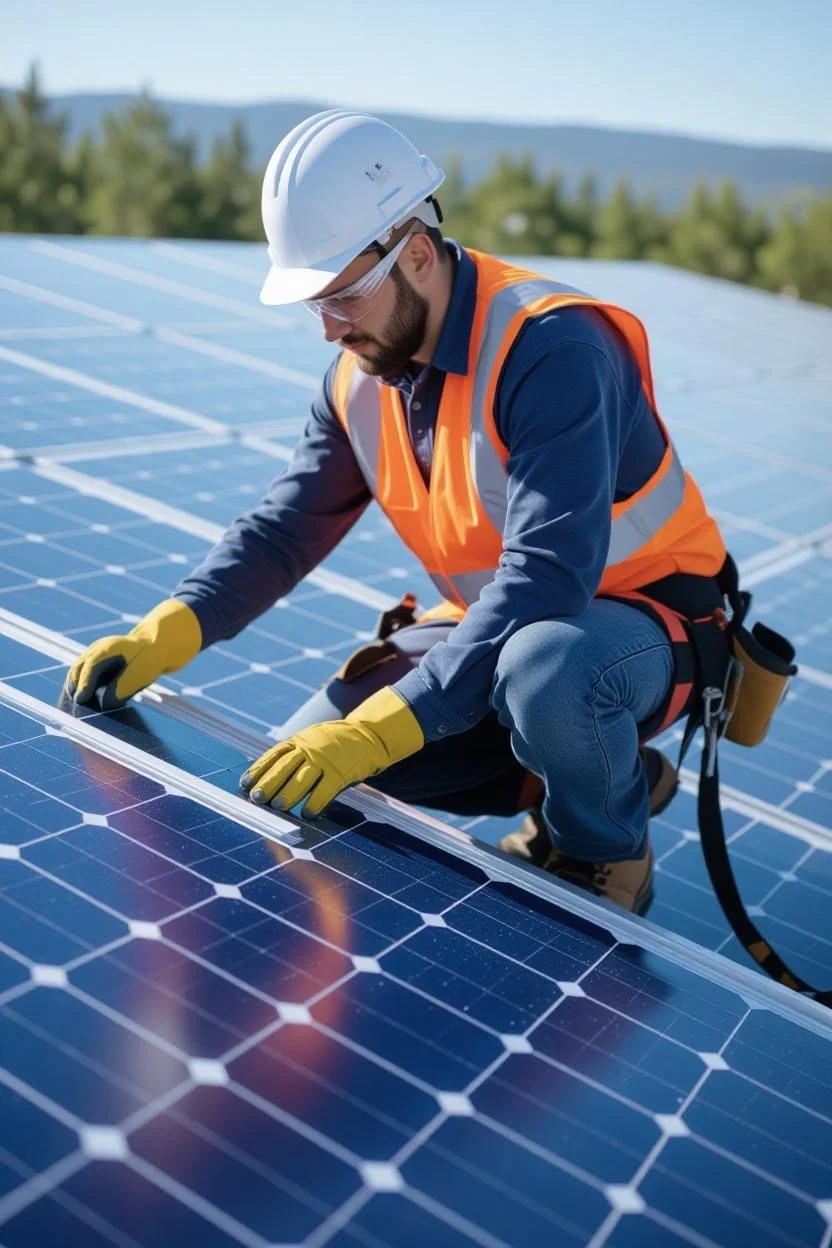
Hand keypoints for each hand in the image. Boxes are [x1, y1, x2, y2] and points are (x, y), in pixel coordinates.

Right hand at [62, 599, 201, 710]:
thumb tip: (105, 705)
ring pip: (76, 675)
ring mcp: (91, 656)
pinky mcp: (92, 667)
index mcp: (109, 647)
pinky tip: (80, 706)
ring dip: (74, 692)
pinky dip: (79, 692)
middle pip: (78, 670)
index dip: (85, 683)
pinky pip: (80, 679)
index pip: (91, 665)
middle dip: (74, 690)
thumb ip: (124, 687)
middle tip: (74, 710)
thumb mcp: (141, 673)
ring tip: (73, 711)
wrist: (152, 647)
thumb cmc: (149, 659)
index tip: (81, 699)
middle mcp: (96, 650)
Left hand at [240, 686, 423, 816]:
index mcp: (300, 740)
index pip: (273, 755)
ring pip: (302, 778)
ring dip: (288, 794)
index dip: (258, 769)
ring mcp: (326, 759)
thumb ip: (294, 753)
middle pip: (284, 767)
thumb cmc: (335, 743)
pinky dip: (315, 803)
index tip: (245, 783)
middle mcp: (310, 748)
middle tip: (257, 798)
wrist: (369, 734)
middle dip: (268, 783)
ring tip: (278, 807)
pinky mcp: (342, 771)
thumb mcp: (311, 739)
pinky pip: (326, 790)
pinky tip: (307, 813)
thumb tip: (267, 777)